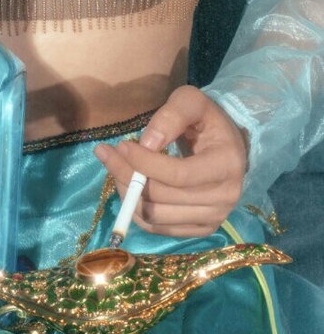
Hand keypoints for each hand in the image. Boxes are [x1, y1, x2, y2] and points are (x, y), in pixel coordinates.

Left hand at [94, 86, 247, 237]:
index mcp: (226, 165)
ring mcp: (213, 219)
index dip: (145, 163)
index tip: (122, 146)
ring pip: (154, 215)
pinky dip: (135, 210)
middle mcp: (225, 198)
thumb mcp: (191, 103)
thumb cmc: (205, 121)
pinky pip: (156, 228)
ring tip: (116, 168)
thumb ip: (171, 116)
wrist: (226, 147)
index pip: (178, 175)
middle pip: (162, 196)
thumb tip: (147, 144)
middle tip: (108, 154)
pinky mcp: (200, 230)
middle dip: (128, 174)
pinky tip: (127, 187)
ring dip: (127, 192)